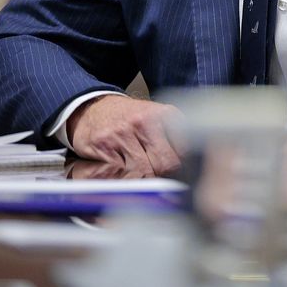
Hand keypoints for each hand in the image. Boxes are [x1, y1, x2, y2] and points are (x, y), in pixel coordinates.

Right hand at [65, 94, 181, 174]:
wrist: (94, 107)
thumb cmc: (131, 119)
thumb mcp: (160, 120)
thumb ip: (178, 141)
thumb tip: (191, 170)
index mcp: (165, 114)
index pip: (185, 151)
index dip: (183, 168)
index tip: (179, 175)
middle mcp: (145, 120)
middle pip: (164, 164)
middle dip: (162, 176)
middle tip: (158, 179)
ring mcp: (123, 132)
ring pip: (143, 171)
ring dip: (142, 180)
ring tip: (140, 175)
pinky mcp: (103, 144)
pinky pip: (119, 173)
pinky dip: (122, 179)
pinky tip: (122, 172)